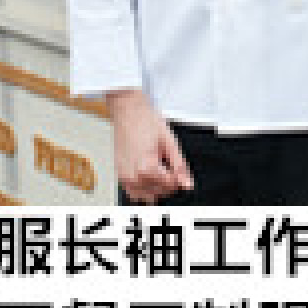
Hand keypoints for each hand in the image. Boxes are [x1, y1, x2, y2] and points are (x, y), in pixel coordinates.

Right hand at [107, 88, 193, 203]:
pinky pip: (134, 193)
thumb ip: (179, 166)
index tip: (180, 169)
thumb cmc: (147, 121)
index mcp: (146, 168)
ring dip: (157, 188)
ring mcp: (124, 178)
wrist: (127, 110)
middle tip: (168, 163)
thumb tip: (188, 185)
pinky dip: (144, 189)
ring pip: (148, 197)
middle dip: (169, 182)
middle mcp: (132, 177)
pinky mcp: (120, 176)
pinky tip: (149, 175)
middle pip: (160, 192)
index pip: (170, 185)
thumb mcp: (169, 142)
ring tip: (159, 168)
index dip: (179, 177)